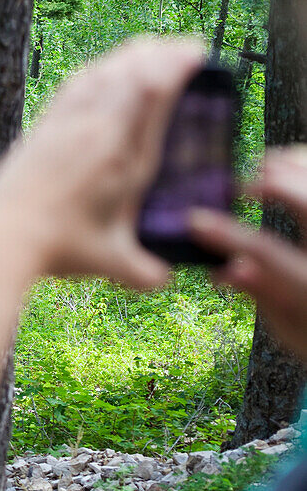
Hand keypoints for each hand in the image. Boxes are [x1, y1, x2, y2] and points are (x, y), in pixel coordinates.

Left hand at [0, 37, 204, 288]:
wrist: (2, 239)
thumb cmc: (56, 249)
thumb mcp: (108, 262)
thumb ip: (141, 270)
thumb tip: (163, 281)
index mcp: (126, 157)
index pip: (157, 91)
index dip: (178, 65)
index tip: (196, 55)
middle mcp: (98, 131)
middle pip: (135, 71)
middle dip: (163, 54)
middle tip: (181, 53)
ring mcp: (67, 125)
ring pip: (105, 72)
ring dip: (130, 57)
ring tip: (149, 53)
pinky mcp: (42, 128)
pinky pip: (75, 85)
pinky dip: (96, 71)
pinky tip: (101, 70)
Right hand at [189, 147, 306, 360]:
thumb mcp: (287, 326)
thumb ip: (263, 293)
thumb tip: (226, 269)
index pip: (267, 253)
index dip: (228, 235)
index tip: (195, 222)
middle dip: (276, 186)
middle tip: (241, 184)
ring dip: (294, 169)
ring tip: (265, 163)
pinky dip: (302, 168)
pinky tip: (285, 163)